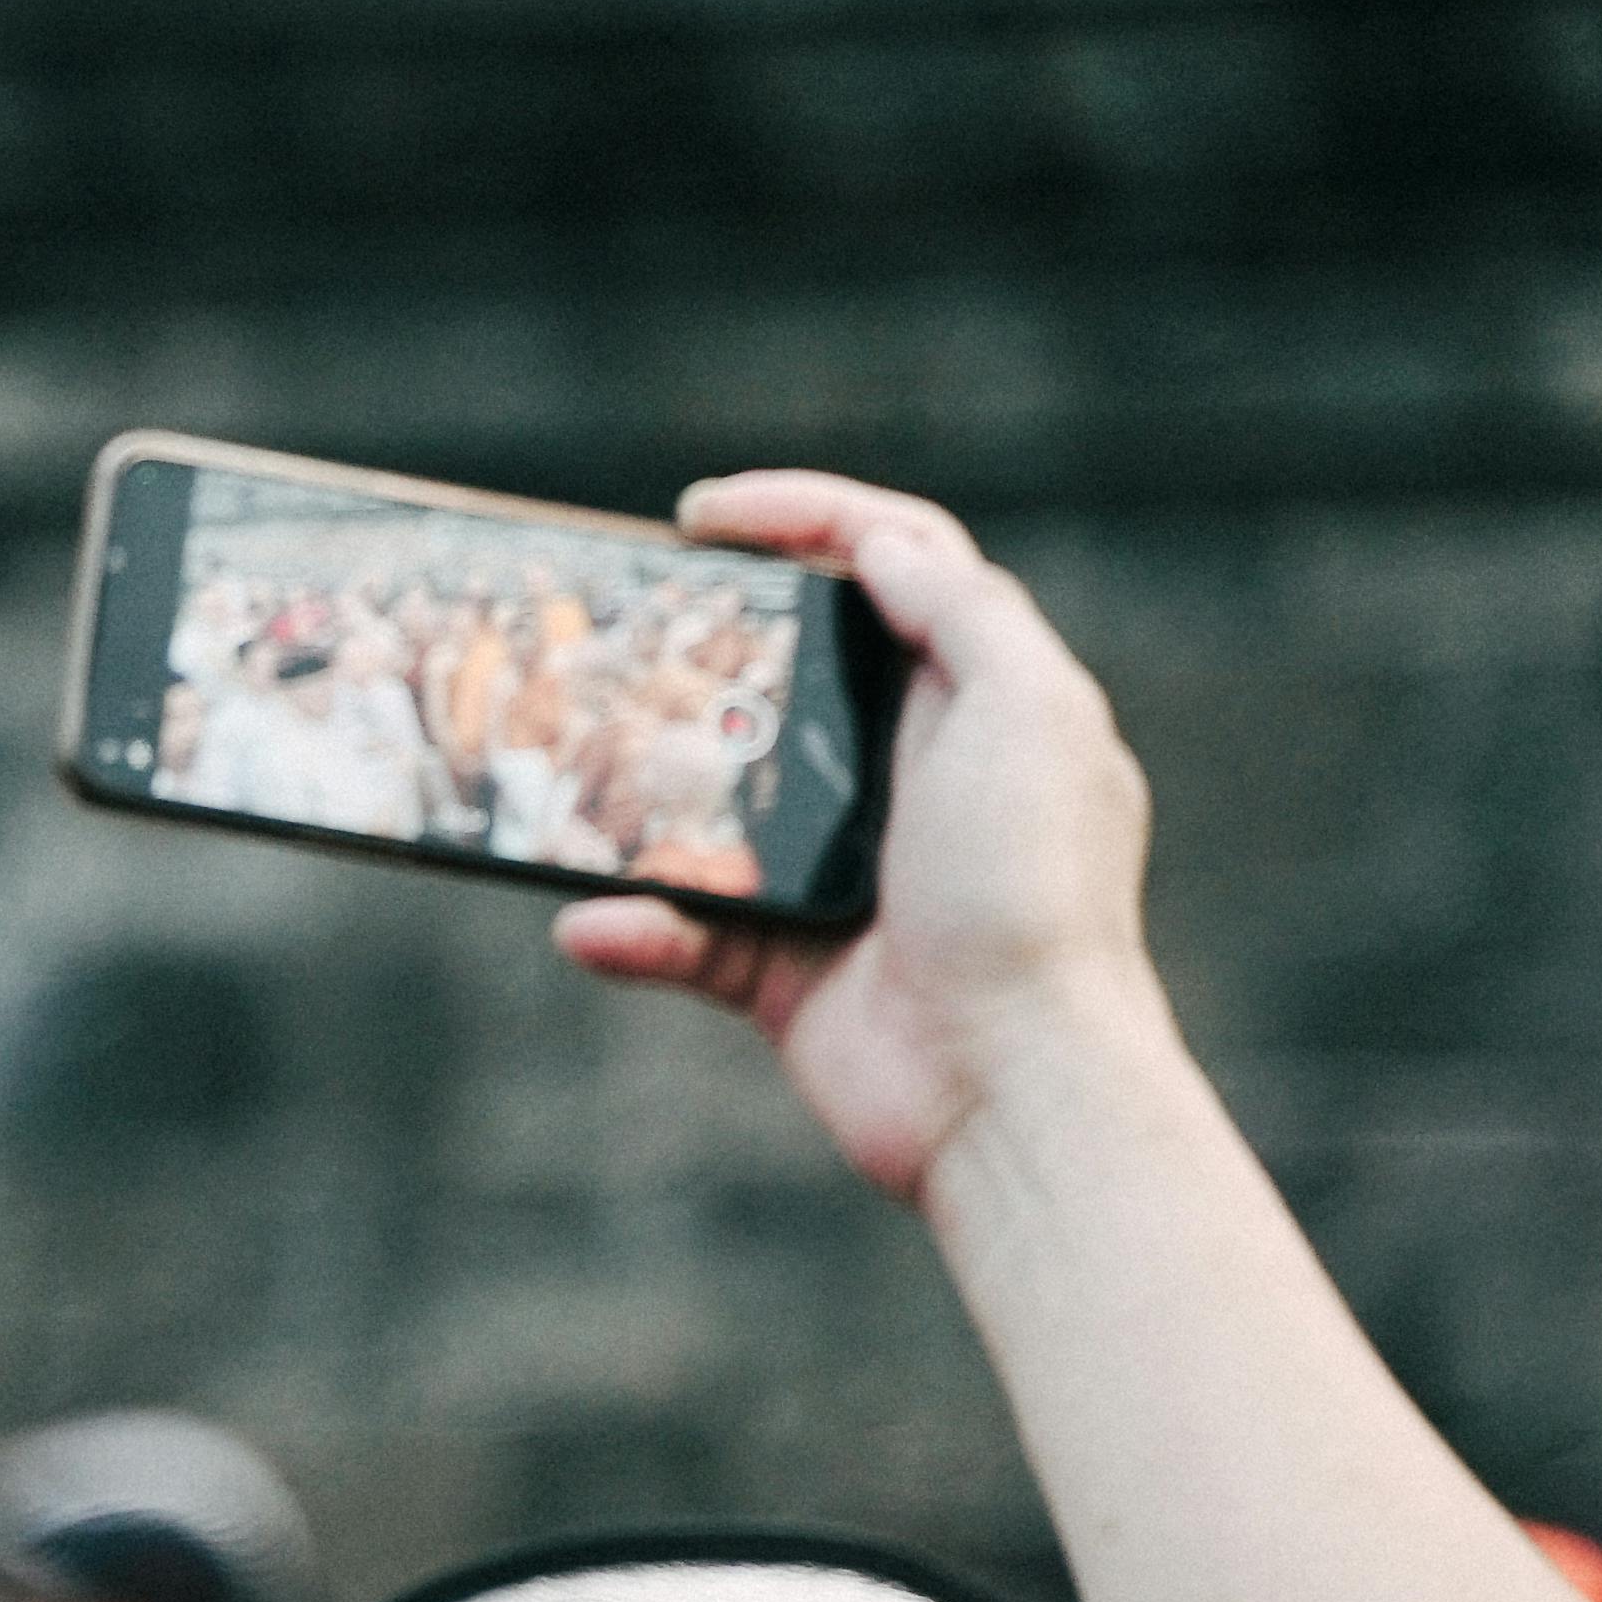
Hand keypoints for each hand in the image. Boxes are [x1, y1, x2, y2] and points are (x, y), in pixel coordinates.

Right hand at [544, 472, 1177, 1211]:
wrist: (1013, 1085)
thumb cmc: (1031, 894)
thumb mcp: (1027, 714)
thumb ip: (964, 613)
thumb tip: (879, 544)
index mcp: (978, 703)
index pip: (895, 567)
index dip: (806, 516)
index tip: (701, 516)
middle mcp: (913, 778)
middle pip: (791, 674)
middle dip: (702, 644)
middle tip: (618, 627)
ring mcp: (846, 875)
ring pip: (719, 806)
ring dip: (640, 792)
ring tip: (569, 765)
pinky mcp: (789, 970)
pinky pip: (686, 935)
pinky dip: (633, 930)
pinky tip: (591, 923)